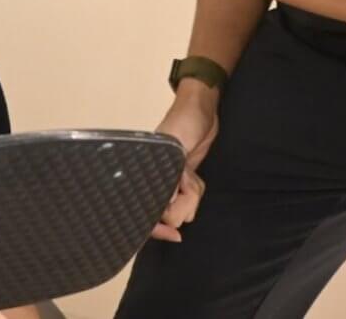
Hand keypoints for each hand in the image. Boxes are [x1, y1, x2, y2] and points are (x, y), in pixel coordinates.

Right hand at [151, 83, 219, 241]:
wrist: (201, 109)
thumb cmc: (183, 123)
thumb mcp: (175, 149)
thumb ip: (173, 177)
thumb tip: (171, 209)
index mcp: (143, 174)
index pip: (144, 212)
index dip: (157, 229)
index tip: (174, 235)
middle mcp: (154, 181)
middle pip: (166, 216)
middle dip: (181, 206)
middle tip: (187, 185)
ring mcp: (169, 182)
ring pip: (182, 209)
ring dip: (192, 197)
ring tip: (192, 177)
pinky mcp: (182, 180)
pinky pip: (191, 199)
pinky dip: (196, 191)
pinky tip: (195, 178)